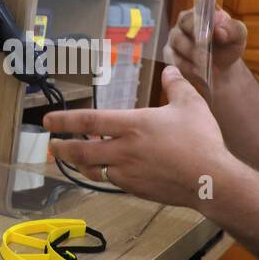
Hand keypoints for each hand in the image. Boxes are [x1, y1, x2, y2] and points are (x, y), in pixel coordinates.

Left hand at [44, 66, 230, 209]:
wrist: (210, 180)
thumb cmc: (201, 140)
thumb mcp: (191, 104)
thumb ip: (177, 85)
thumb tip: (171, 70)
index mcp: (132, 125)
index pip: (88, 122)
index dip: (64, 121)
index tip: (48, 120)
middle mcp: (124, 150)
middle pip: (81, 151)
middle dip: (62, 148)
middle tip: (52, 145)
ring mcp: (128, 173)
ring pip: (94, 170)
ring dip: (81, 164)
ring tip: (75, 159)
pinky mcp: (136, 189)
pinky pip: (112, 182)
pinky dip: (104, 175)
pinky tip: (106, 171)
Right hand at [165, 0, 247, 88]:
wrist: (220, 69)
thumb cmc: (228, 47)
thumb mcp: (238, 37)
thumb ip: (232, 29)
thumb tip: (219, 30)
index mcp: (205, 9)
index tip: (207, 6)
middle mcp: (187, 19)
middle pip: (187, 21)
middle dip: (198, 34)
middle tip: (207, 45)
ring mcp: (175, 35)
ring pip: (179, 41)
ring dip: (194, 53)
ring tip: (208, 62)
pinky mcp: (169, 53)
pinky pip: (174, 58)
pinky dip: (188, 65)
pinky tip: (199, 70)